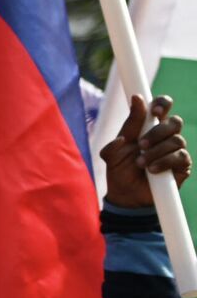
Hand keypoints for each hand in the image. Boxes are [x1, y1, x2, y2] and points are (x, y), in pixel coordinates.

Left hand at [104, 94, 190, 208]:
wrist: (125, 196)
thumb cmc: (120, 170)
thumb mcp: (114, 151)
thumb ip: (126, 128)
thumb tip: (136, 101)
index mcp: (148, 127)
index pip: (162, 107)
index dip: (162, 103)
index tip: (154, 111)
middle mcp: (165, 136)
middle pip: (174, 121)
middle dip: (158, 131)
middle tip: (141, 144)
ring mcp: (176, 150)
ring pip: (177, 140)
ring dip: (156, 151)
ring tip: (140, 163)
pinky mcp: (182, 165)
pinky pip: (181, 156)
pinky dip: (165, 161)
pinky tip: (152, 169)